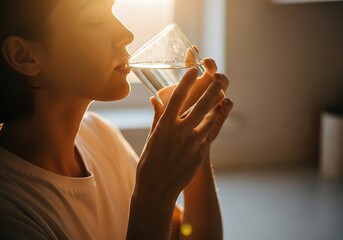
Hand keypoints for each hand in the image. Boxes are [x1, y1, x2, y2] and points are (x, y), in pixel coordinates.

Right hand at [136, 67, 226, 201]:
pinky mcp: (200, 153)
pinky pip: (208, 134)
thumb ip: (156, 118)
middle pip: (201, 105)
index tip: (194, 70)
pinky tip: (214, 118)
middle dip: (211, 89)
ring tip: (221, 97)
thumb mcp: (151, 138)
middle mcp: (180, 131)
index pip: (178, 97)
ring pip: (209, 119)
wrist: (157, 188)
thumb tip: (154, 100)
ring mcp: (192, 142)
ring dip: (216, 107)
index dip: (187, 81)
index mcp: (164, 125)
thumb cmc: (149, 163)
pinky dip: (211, 125)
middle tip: (218, 79)